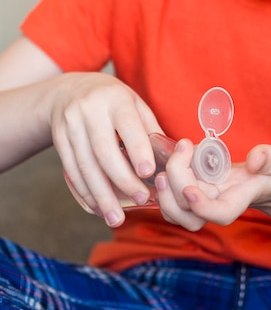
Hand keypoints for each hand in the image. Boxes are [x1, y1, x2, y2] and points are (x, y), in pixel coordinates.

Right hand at [48, 72, 159, 226]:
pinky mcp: (59, 140)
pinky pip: (71, 171)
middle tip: (140, 199)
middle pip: (104, 151)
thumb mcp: (133, 102)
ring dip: (102, 195)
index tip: (148, 173)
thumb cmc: (112, 100)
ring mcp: (70, 125)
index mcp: (115, 99)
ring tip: (116, 218)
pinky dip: (85, 192)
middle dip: (122, 180)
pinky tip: (97, 208)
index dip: (137, 150)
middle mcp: (89, 110)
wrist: (69, 91)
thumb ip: (149, 128)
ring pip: (85, 165)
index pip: (127, 125)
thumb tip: (173, 158)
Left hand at [156, 140, 270, 230]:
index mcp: (243, 198)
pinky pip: (175, 193)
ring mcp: (208, 196)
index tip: (190, 189)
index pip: (219, 214)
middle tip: (181, 150)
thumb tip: (254, 160)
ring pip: (177, 210)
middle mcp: (221, 202)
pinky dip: (169, 178)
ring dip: (166, 189)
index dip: (201, 207)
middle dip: (176, 188)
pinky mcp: (200, 185)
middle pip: (190, 214)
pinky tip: (178, 153)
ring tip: (173, 154)